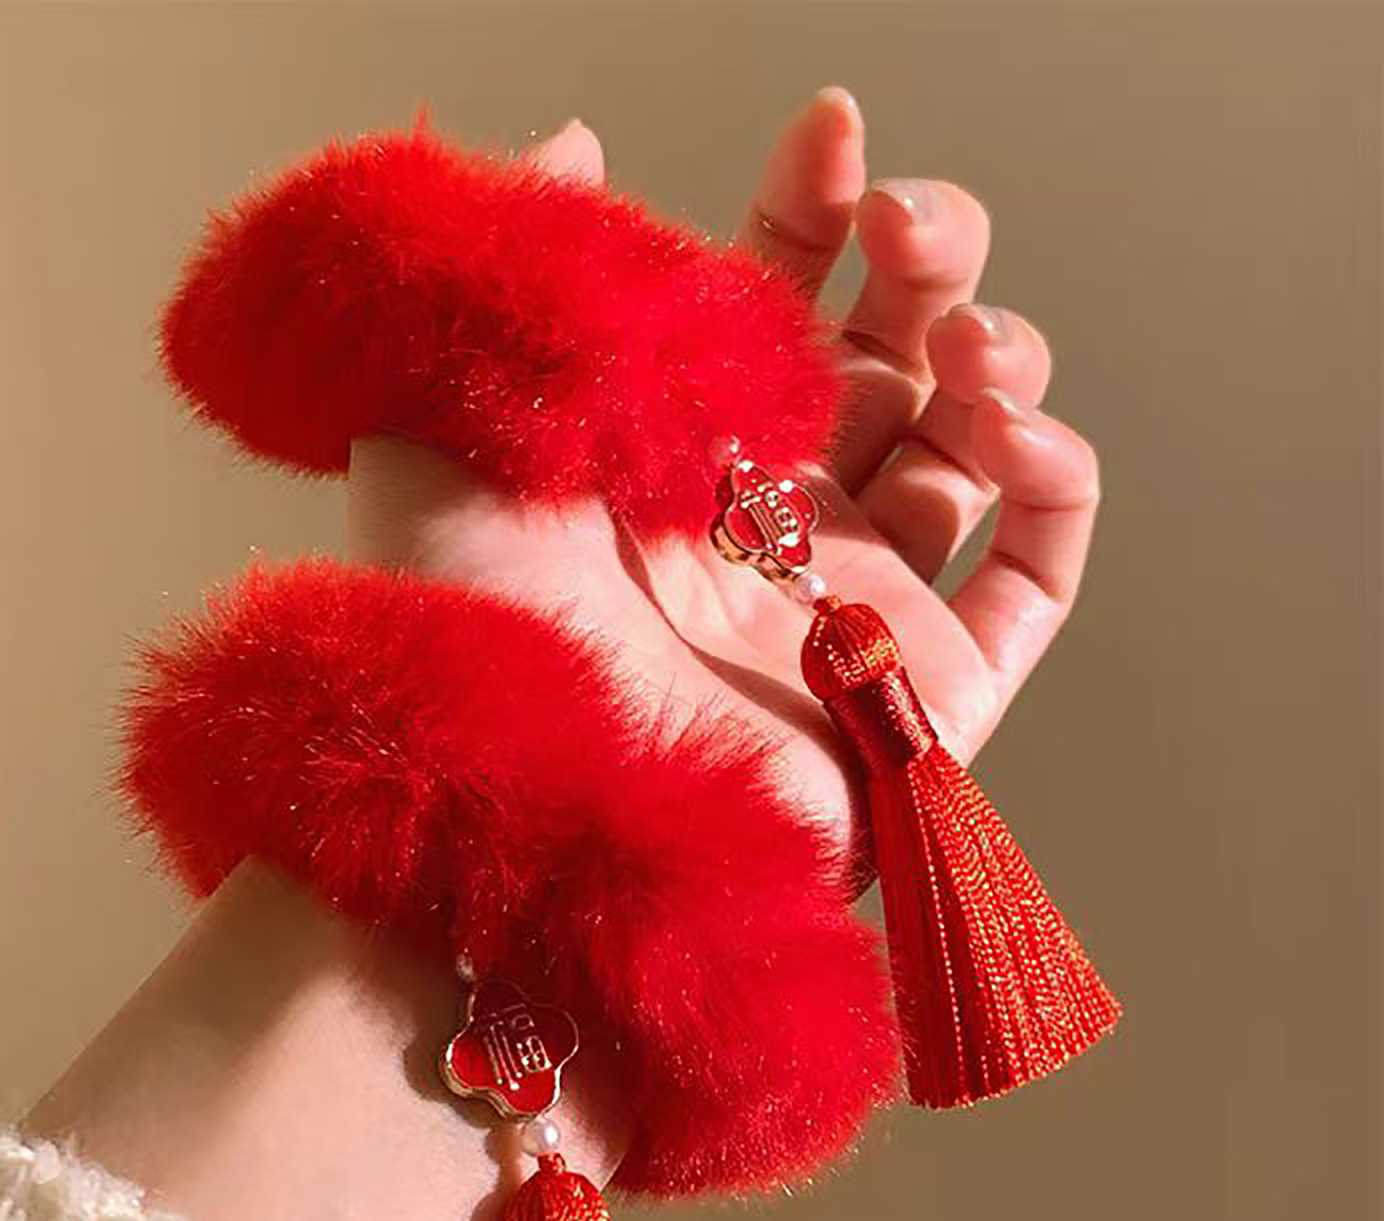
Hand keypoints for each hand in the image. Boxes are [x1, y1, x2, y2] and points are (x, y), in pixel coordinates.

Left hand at [350, 90, 1101, 839]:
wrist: (529, 805)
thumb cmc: (466, 627)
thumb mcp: (445, 412)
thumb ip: (524, 273)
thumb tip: (583, 145)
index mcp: (675, 460)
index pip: (773, 308)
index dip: (811, 214)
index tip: (827, 136)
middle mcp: (773, 528)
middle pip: (892, 359)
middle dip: (922, 261)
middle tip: (902, 227)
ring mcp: (858, 607)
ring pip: (973, 446)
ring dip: (994, 354)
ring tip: (957, 342)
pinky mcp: (934, 692)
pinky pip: (1036, 571)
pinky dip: (1056, 479)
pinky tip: (1011, 429)